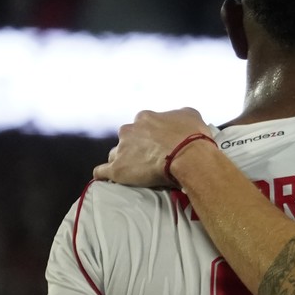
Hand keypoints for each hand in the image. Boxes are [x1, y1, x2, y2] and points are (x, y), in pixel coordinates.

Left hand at [93, 108, 211, 186]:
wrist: (189, 157)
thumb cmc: (192, 136)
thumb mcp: (191, 115)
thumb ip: (179, 115)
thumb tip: (179, 119)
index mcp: (145, 118)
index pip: (142, 125)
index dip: (151, 136)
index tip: (160, 145)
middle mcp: (129, 130)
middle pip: (126, 139)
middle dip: (134, 147)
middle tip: (150, 158)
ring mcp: (121, 149)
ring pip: (115, 154)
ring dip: (123, 161)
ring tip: (134, 172)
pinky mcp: (117, 169)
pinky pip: (102, 172)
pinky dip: (104, 175)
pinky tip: (107, 179)